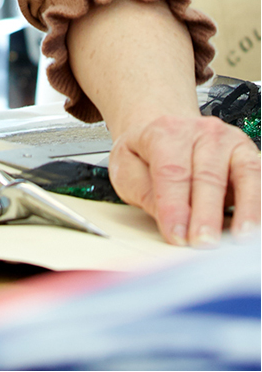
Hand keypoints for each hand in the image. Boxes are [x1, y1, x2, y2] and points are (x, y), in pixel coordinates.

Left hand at [108, 114, 260, 246]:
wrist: (166, 131)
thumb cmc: (146, 153)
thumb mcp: (126, 168)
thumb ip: (144, 193)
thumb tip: (171, 222)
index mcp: (165, 132)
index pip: (171, 172)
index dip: (174, 206)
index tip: (176, 235)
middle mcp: (202, 132)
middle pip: (207, 176)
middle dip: (206, 214)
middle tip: (203, 243)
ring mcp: (230, 141)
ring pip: (244, 174)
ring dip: (245, 209)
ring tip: (240, 237)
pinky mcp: (249, 155)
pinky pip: (259, 178)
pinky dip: (257, 203)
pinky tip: (253, 225)